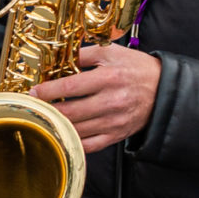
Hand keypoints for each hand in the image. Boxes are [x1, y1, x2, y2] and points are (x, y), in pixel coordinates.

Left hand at [31, 41, 159, 152]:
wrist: (164, 90)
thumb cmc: (138, 69)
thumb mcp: (113, 53)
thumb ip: (85, 54)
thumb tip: (59, 57)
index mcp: (109, 78)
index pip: (70, 86)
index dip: (48, 90)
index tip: (34, 91)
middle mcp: (111, 101)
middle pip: (70, 110)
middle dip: (47, 109)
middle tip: (34, 106)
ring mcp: (113, 121)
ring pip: (76, 129)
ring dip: (57, 125)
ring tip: (45, 119)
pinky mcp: (116, 135)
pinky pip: (88, 145)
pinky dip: (72, 141)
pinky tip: (63, 133)